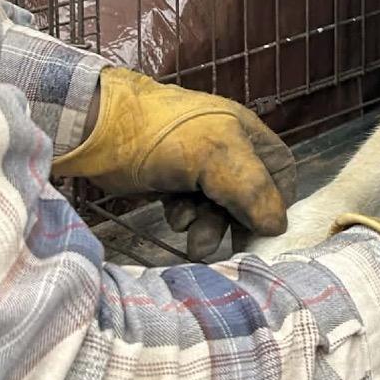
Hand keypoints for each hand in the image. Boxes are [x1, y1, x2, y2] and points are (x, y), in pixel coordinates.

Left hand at [53, 69, 295, 257]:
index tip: (267, 230)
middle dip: (239, 223)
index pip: (279, 171)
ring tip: (196, 244)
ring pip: (218, 206)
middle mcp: (227, 149)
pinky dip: (187, 218)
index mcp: (246, 134)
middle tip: (234, 251)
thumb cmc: (165, 136)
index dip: (278, 201)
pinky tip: (175, 218)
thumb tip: (276, 227)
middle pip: (249, 194)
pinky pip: (192, 206)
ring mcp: (197, 166)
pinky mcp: (171, 181)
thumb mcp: (218, 157)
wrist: (99, 129)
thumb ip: (252, 191)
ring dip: (210, 227)